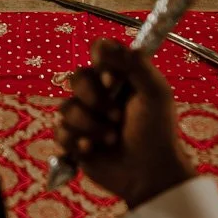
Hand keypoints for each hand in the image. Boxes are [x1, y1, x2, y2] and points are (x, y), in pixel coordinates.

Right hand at [55, 38, 194, 208]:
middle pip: (76, 77)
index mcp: (120, 76)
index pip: (99, 51)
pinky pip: (60, 132)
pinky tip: (93, 150)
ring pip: (66, 107)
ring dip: (91, 125)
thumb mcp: (155, 93)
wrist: (149, 173)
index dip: (101, 62)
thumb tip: (105, 44)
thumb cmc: (157, 131)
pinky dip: (77, 141)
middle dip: (94, 99)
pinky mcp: (73, 140)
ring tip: (111, 139)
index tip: (112, 80)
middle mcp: (99, 93)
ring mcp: (85, 117)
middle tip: (116, 116)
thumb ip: (135, 64)